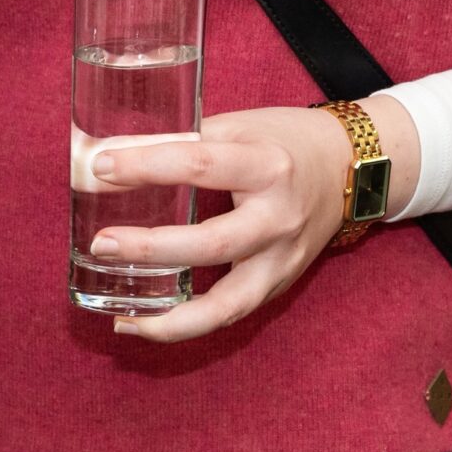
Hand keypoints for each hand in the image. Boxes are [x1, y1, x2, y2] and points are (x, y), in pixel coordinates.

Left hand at [84, 98, 420, 343]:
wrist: (350, 169)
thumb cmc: (283, 140)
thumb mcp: (240, 125)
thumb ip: (186, 140)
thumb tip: (112, 156)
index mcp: (266, 164)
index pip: (198, 165)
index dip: (146, 166)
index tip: (101, 168)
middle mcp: (278, 217)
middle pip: (211, 243)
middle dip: (151, 248)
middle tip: (101, 243)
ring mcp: (282, 259)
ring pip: (226, 303)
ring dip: (169, 315)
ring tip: (120, 315)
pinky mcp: (279, 284)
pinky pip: (230, 314)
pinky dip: (186, 326)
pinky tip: (143, 324)